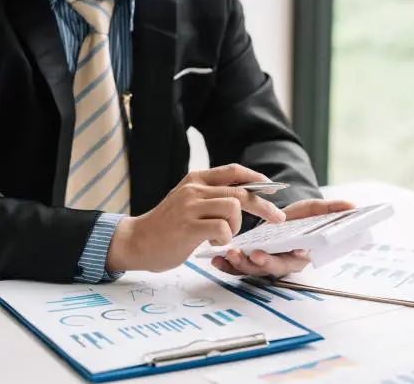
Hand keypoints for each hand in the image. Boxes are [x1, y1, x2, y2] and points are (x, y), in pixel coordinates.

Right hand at [106, 164, 285, 272]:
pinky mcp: (188, 226)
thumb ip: (211, 195)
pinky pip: (223, 229)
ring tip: (223, 236)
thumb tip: (244, 196)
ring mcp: (190, 206)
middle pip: (241, 191)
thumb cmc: (167, 226)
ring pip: (234, 207)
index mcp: (196, 179)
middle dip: (265, 206)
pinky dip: (225, 239)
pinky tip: (213, 243)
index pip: (233, 171)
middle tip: (277, 218)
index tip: (273, 188)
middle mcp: (194, 189)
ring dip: (236, 226)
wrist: (136, 242)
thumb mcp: (188, 201)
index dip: (257, 178)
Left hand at [211, 199, 354, 277]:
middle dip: (264, 263)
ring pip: (253, 269)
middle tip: (254, 254)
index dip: (297, 256)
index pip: (299, 258)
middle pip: (274, 267)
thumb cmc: (300, 219)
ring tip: (230, 254)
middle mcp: (282, 262)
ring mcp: (264, 263)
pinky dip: (226, 265)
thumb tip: (353, 207)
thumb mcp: (315, 211)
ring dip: (241, 264)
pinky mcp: (248, 261)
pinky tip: (216, 260)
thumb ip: (331, 209)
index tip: (296, 250)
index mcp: (301, 254)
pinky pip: (236, 268)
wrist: (282, 222)